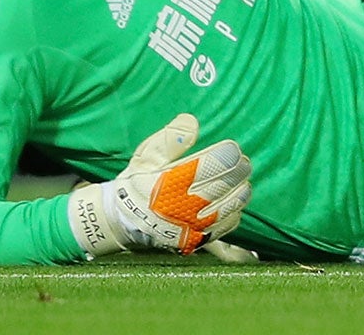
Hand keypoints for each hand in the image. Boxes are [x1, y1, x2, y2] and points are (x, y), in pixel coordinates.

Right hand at [67, 113, 251, 256]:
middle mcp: (184, 205)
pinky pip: (226, 226)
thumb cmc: (138, 182)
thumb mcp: (147, 155)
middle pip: (228, 183)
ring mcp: (191, 226)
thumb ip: (171, 137)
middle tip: (242, 163)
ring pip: (232, 205)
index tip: (231, 148)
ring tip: (241, 181)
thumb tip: (193, 122)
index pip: (216, 162)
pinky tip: (231, 202)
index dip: (229, 152)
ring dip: (241, 190)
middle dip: (240, 169)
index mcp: (173, 181)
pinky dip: (234, 213)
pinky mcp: (194, 241)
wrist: (121, 221)